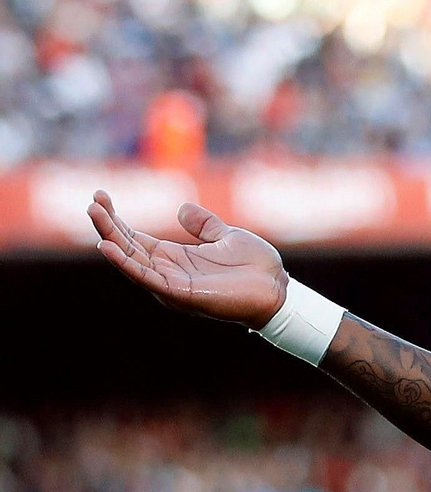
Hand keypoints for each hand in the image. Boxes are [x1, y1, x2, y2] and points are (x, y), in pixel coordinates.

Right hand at [87, 190, 288, 328]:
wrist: (278, 288)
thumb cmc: (254, 266)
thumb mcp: (226, 236)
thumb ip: (204, 225)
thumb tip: (181, 209)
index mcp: (175, 257)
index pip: (135, 238)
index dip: (117, 219)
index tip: (101, 197)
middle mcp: (167, 271)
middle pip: (127, 247)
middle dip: (108, 225)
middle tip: (91, 203)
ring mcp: (171, 284)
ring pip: (131, 261)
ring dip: (111, 240)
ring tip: (94, 217)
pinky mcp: (180, 294)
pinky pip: (146, 278)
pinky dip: (126, 263)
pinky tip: (108, 247)